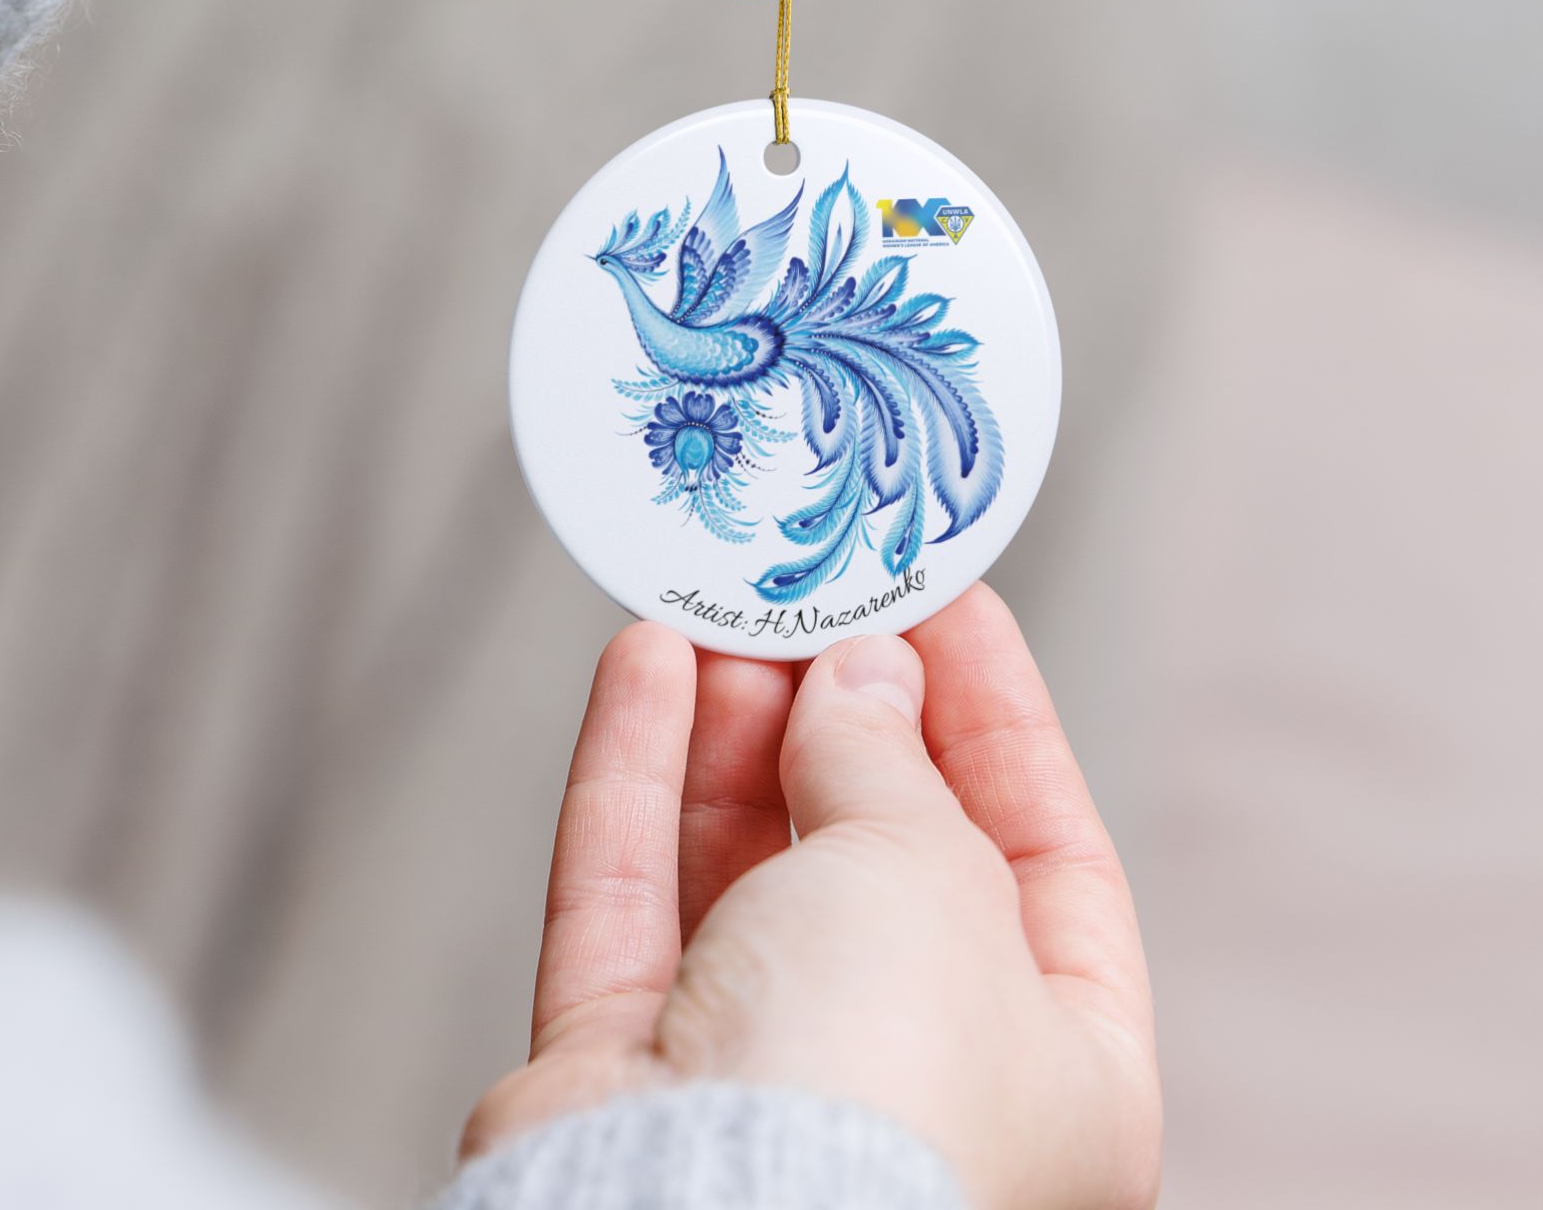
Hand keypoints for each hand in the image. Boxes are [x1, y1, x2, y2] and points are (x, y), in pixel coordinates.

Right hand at [467, 586, 1160, 1209]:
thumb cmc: (875, 1089)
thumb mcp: (928, 868)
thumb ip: (889, 756)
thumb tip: (860, 675)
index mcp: (1062, 1074)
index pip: (1047, 854)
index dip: (994, 716)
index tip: (941, 603)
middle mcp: (914, 1082)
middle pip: (878, 854)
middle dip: (840, 715)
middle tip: (810, 600)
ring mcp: (760, 1081)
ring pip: (743, 867)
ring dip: (730, 731)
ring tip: (719, 617)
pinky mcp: (626, 1072)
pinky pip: (632, 896)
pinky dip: (636, 776)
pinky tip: (641, 667)